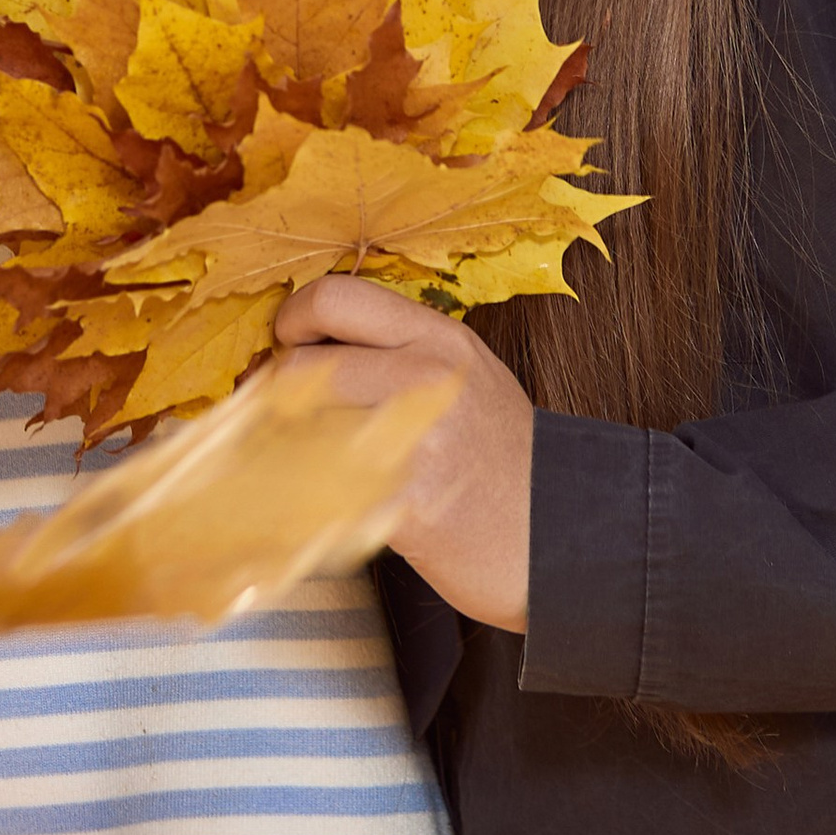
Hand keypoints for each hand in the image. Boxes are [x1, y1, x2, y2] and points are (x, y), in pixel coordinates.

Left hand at [273, 275, 534, 632]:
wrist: (561, 538)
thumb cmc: (504, 462)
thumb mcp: (465, 377)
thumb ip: (396, 354)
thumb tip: (308, 349)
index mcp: (439, 339)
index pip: (337, 297)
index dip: (293, 319)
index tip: (286, 345)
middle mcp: (428, 378)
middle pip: (304, 367)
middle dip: (274, 396)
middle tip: (277, 417)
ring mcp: (417, 440)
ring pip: (301, 430)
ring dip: (280, 451)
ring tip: (291, 464)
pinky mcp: (405, 503)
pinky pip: (321, 492)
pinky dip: (301, 502)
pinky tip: (313, 507)